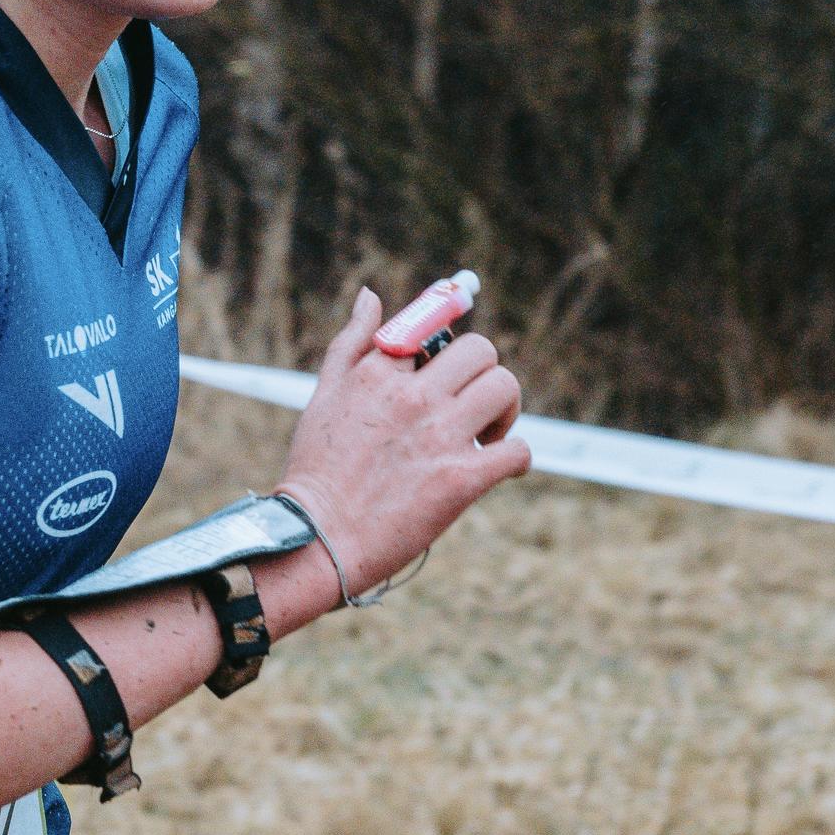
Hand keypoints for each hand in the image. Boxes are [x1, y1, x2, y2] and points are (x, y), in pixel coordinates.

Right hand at [276, 288, 531, 601]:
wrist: (318, 539)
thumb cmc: (317, 470)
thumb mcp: (323, 396)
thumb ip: (350, 343)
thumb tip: (370, 295)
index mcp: (377, 373)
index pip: (429, 327)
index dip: (444, 345)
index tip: (448, 363)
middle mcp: (412, 397)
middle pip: (480, 350)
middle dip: (483, 374)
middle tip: (472, 405)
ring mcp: (439, 437)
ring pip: (504, 388)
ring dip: (505, 410)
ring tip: (486, 435)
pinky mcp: (462, 478)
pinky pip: (518, 450)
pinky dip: (514, 458)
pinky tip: (496, 469)